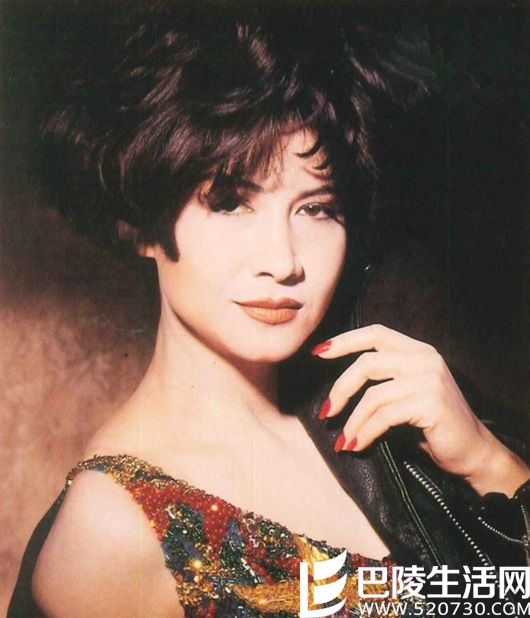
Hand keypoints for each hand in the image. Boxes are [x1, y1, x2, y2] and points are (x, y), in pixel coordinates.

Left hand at [311, 324, 529, 496]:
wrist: (473, 452)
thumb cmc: (433, 425)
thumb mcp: (407, 392)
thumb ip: (383, 378)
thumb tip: (338, 386)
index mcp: (417, 350)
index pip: (375, 333)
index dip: (344, 341)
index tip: (318, 352)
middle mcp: (424, 358)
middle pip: (366, 363)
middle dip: (340, 388)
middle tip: (326, 412)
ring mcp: (429, 379)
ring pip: (373, 394)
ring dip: (352, 421)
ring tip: (344, 440)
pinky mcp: (430, 403)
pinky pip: (384, 416)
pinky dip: (366, 432)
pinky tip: (358, 445)